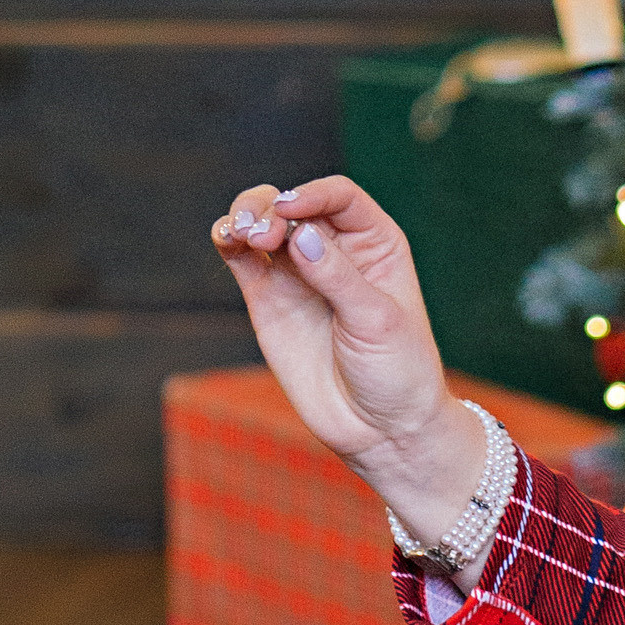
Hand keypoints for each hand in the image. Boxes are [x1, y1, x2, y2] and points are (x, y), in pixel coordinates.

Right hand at [211, 176, 481, 539]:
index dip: (312, 195)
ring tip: (241, 234)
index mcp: (375, 243)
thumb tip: (299, 235)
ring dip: (246, 217)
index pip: (339, 197)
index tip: (291, 210)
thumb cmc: (398, 371)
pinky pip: (243, 259)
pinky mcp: (268, 300)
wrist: (382, 429)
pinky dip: (229, 241)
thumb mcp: (377, 322)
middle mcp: (334, 249)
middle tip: (264, 233)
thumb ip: (338, 277)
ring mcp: (298, 273)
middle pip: (293, 203)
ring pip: (263, 223)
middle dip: (272, 206)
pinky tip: (226, 238)